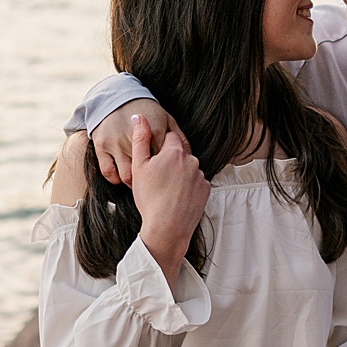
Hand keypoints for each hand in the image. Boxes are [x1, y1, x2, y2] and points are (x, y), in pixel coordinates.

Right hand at [92, 99, 171, 185]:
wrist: (118, 95)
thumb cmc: (147, 109)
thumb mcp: (166, 119)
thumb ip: (179, 137)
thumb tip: (189, 153)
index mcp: (156, 132)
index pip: (164, 159)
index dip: (164, 167)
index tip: (164, 171)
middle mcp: (137, 138)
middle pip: (146, 171)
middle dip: (152, 177)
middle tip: (154, 179)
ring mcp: (117, 143)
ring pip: (127, 175)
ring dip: (134, 182)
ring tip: (141, 181)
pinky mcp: (101, 146)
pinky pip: (109, 172)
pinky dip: (117, 179)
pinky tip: (125, 178)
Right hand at [130, 115, 208, 285]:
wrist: (167, 228)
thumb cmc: (150, 199)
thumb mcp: (139, 167)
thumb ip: (140, 139)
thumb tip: (139, 117)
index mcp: (175, 151)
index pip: (169, 137)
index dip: (160, 146)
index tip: (154, 159)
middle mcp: (192, 160)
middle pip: (180, 153)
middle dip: (170, 161)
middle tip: (157, 178)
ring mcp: (201, 175)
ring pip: (188, 168)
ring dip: (180, 174)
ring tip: (166, 190)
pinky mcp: (207, 190)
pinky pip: (196, 182)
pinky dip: (188, 187)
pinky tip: (177, 197)